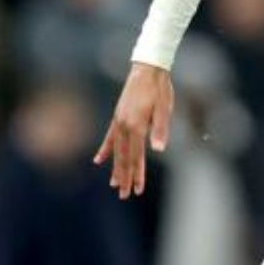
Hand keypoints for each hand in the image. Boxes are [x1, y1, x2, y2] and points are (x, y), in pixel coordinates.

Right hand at [93, 62, 174, 197]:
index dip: (137, 174)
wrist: (147, 69)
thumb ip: (161, 129)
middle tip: (124, 195)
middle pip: (124, 157)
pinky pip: (109, 137)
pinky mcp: (118, 117)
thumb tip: (159, 149)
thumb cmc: (160, 89)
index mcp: (136, 125)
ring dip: (115, 168)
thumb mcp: (165, 109)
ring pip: (116, 150)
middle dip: (124, 177)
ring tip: (113, 184)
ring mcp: (118, 121)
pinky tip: (98, 160)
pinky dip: (105, 150)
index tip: (137, 190)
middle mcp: (124, 125)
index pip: (137, 156)